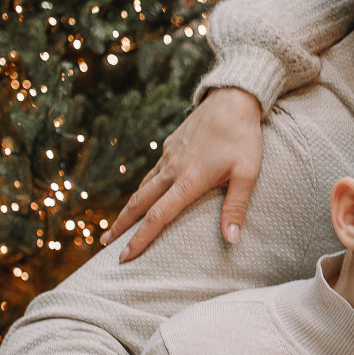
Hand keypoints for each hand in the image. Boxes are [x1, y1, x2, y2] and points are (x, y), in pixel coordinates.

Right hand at [102, 87, 262, 260]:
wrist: (233, 98)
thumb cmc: (244, 137)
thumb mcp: (247, 174)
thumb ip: (236, 208)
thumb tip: (231, 240)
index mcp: (188, 180)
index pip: (157, 217)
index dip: (140, 239)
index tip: (125, 257)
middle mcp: (172, 169)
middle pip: (139, 203)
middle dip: (121, 226)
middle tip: (106, 245)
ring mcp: (168, 156)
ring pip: (142, 187)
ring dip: (129, 208)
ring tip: (118, 225)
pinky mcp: (171, 145)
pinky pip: (152, 172)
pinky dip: (142, 189)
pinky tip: (143, 195)